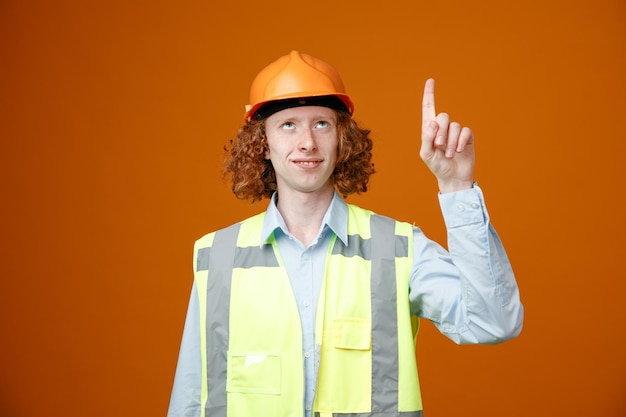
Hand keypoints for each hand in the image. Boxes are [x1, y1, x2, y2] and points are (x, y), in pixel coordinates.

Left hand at [420, 78, 474, 192]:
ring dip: (451, 142)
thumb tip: (432, 122)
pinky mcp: (466, 137)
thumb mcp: (426, 154)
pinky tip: (459, 151)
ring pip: (454, 126)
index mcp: (429, 130)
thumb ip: (426, 137)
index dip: (429, 95)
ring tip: (449, 154)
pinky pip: (465, 131)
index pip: (428, 108)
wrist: (453, 178)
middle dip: (441, 132)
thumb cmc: (437, 166)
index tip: (430, 80)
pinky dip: (460, 142)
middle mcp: (443, 128)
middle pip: (443, 116)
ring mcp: (455, 132)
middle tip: (439, 146)